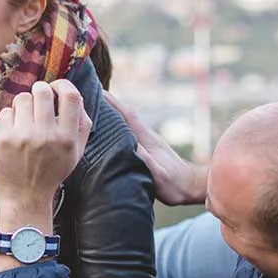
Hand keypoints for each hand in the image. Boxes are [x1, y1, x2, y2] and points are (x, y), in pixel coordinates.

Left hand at [0, 80, 91, 225]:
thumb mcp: (76, 153)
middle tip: (37, 101)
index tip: (56, 88)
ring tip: (25, 119)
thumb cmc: (52, 171)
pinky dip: (10, 118)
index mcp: (67, 138)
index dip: (62, 85)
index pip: (71, 96)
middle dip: (39, 91)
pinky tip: (14, 132)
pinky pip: (6, 112)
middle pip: (42, 91)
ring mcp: (22, 137)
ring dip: (23, 104)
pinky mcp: (2, 139)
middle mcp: (46, 136)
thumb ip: (81, 124)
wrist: (25, 197)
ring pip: (22, 98)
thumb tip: (73, 93)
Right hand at [103, 91, 208, 205]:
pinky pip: (124, 132)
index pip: (127, 115)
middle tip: (88, 95)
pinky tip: (106, 128)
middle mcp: (144, 136)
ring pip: (123, 122)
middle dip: (107, 103)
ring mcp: (144, 141)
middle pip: (123, 114)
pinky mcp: (143, 149)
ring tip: (92, 107)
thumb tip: (127, 145)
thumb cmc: (174, 184)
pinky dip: (114, 126)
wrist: (189, 187)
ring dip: (109, 113)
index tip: (96, 91)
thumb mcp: (159, 174)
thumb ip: (145, 159)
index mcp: (147, 138)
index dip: (112, 102)